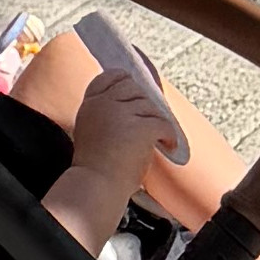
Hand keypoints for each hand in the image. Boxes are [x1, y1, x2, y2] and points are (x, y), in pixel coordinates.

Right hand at [63, 43, 181, 210]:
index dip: (125, 81)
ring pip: (151, 106)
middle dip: (144, 104)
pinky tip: (167, 146)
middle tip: (149, 122)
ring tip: (158, 139)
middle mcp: (104, 102)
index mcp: (90, 103)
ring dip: (157, 122)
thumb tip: (131, 105)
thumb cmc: (96, 166)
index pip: (110, 76)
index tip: (133, 92)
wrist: (97, 184)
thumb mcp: (89, 128)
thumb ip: (104, 112)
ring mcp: (122, 112)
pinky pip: (163, 123)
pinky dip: (169, 137)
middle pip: (133, 87)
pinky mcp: (141, 126)